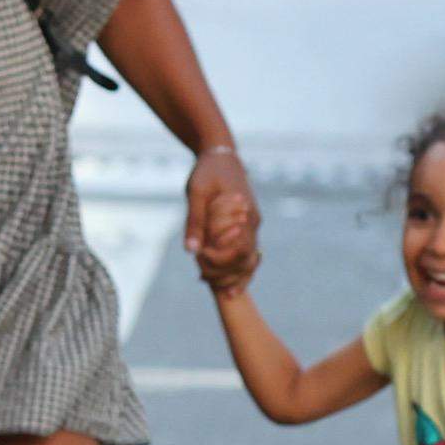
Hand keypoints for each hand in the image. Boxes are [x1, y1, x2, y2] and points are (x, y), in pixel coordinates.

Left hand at [187, 145, 258, 290]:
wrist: (222, 157)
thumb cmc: (208, 172)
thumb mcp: (196, 192)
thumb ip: (195, 221)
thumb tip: (191, 251)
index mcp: (244, 214)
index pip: (238, 250)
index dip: (219, 260)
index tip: (199, 257)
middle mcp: (253, 223)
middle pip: (245, 261)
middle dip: (224, 273)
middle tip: (201, 277)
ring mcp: (253, 227)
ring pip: (250, 262)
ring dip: (233, 277)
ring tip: (215, 288)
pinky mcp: (248, 229)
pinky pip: (248, 256)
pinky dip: (239, 272)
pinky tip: (227, 285)